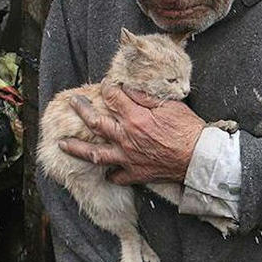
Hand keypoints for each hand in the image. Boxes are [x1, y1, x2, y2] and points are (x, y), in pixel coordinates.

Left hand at [58, 83, 204, 183]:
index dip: (107, 88)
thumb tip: (128, 89)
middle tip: (73, 103)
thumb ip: (146, 97)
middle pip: (95, 122)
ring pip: (95, 154)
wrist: (199, 157)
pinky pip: (116, 176)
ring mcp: (127, 157)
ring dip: (76, 148)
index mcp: (135, 117)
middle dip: (82, 110)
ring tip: (62, 144)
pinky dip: (110, 173)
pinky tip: (106, 170)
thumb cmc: (188, 129)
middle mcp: (126, 137)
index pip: (113, 98)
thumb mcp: (170, 105)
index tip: (105, 85)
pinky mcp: (135, 173)